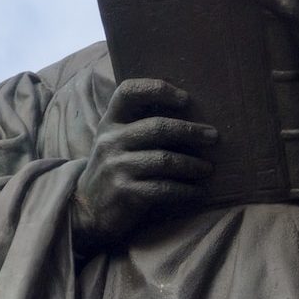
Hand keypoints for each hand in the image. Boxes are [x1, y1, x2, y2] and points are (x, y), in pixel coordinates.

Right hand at [72, 79, 217, 255]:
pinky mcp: (125, 192)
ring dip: (192, 165)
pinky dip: (185, 191)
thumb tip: (190, 115)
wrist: (86, 208)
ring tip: (208, 168)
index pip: (129, 92)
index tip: (185, 98)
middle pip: (157, 127)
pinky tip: (197, 192)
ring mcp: (116, 167)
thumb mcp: (116, 141)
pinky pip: (164, 188)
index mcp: (110, 122)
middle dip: (190, 131)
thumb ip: (139, 125)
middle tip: (213, 137)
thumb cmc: (113, 168)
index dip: (157, 89)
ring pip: (164, 159)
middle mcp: (110, 141)